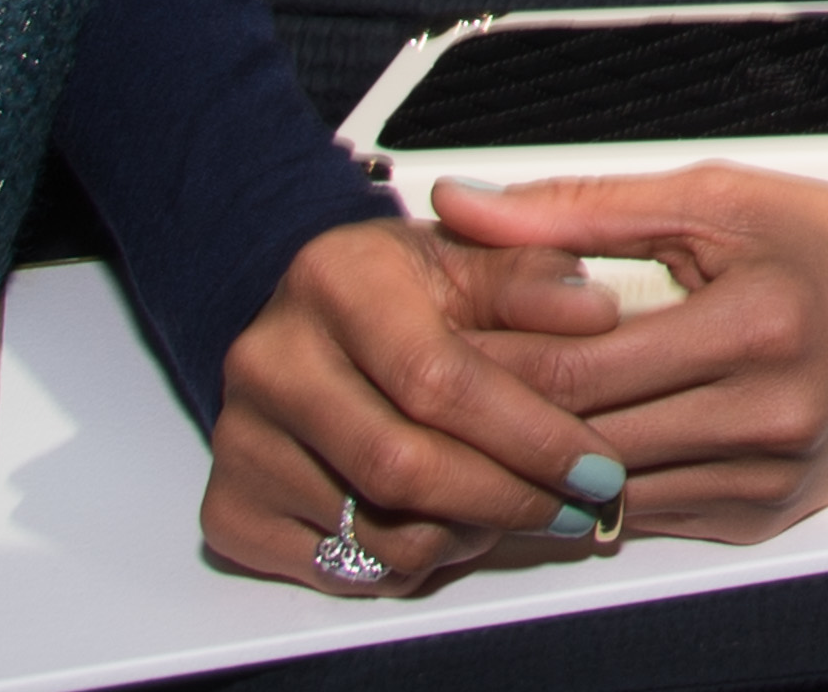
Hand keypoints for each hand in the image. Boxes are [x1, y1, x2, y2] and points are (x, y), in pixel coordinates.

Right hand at [200, 214, 631, 596]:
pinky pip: (341, 570)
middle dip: (508, 498)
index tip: (597, 466)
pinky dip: (411, 561)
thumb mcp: (470, 258)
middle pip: (402, 468)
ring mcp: (241, 440)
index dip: (529, 434)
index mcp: (334, 280)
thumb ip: (535, 279)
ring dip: (467, 534)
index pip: (439, 379)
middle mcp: (270, 360)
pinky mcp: (230, 506)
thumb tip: (594, 312)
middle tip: (575, 506)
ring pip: (377, 532)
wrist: (307, 320)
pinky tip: (444, 520)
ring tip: (509, 504)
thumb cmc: (399, 292)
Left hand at [442, 160, 827, 544]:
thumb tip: (463, 207)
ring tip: (469, 427)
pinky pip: (647, 516)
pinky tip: (549, 455)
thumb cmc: (827, 244)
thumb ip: (581, 210)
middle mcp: (770, 417)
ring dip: (534, 466)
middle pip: (585, 441)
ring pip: (608, 493)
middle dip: (495, 421)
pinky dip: (593, 488)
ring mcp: (769, 480)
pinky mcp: (763, 518)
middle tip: (425, 390)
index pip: (580, 372)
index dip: (491, 363)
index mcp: (758, 326)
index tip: (431, 341)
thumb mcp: (714, 198)